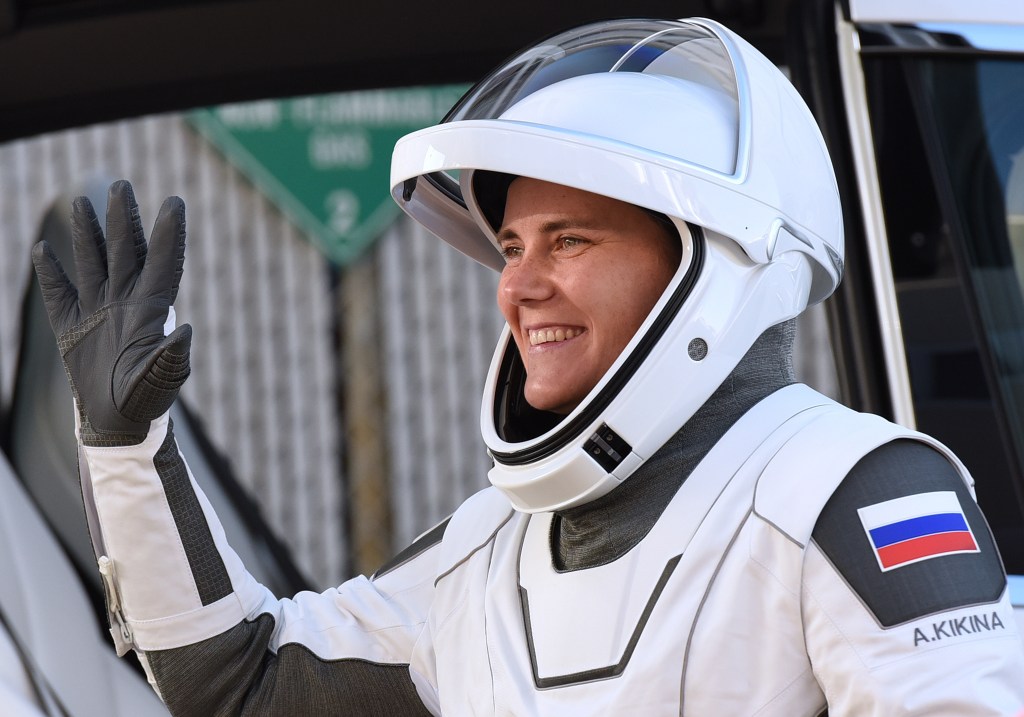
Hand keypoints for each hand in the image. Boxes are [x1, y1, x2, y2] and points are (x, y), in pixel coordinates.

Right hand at [31, 180, 191, 446]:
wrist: (116, 422)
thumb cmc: (146, 402)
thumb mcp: (162, 380)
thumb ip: (173, 356)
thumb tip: (187, 331)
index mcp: (152, 310)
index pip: (161, 261)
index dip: (168, 233)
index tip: (174, 201)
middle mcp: (126, 302)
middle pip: (125, 251)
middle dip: (123, 218)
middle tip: (122, 184)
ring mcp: (98, 312)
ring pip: (92, 262)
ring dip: (87, 233)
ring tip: (83, 201)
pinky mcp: (72, 328)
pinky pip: (59, 294)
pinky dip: (51, 273)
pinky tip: (43, 250)